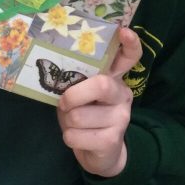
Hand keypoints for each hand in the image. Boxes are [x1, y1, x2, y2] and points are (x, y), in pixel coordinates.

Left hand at [57, 26, 142, 176]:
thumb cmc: (85, 115)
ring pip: (79, 115)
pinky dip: (69, 138)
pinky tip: (79, 138)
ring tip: (75, 124)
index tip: (124, 31)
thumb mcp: (80, 95)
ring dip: (67, 122)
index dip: (129, 44)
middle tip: (64, 104)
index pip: (129, 57)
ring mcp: (121, 118)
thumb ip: (75, 81)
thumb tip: (55, 70)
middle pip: (100, 85)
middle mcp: (122, 95)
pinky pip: (75, 135)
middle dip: (73, 95)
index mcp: (114, 79)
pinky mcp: (112, 140)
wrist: (100, 154)